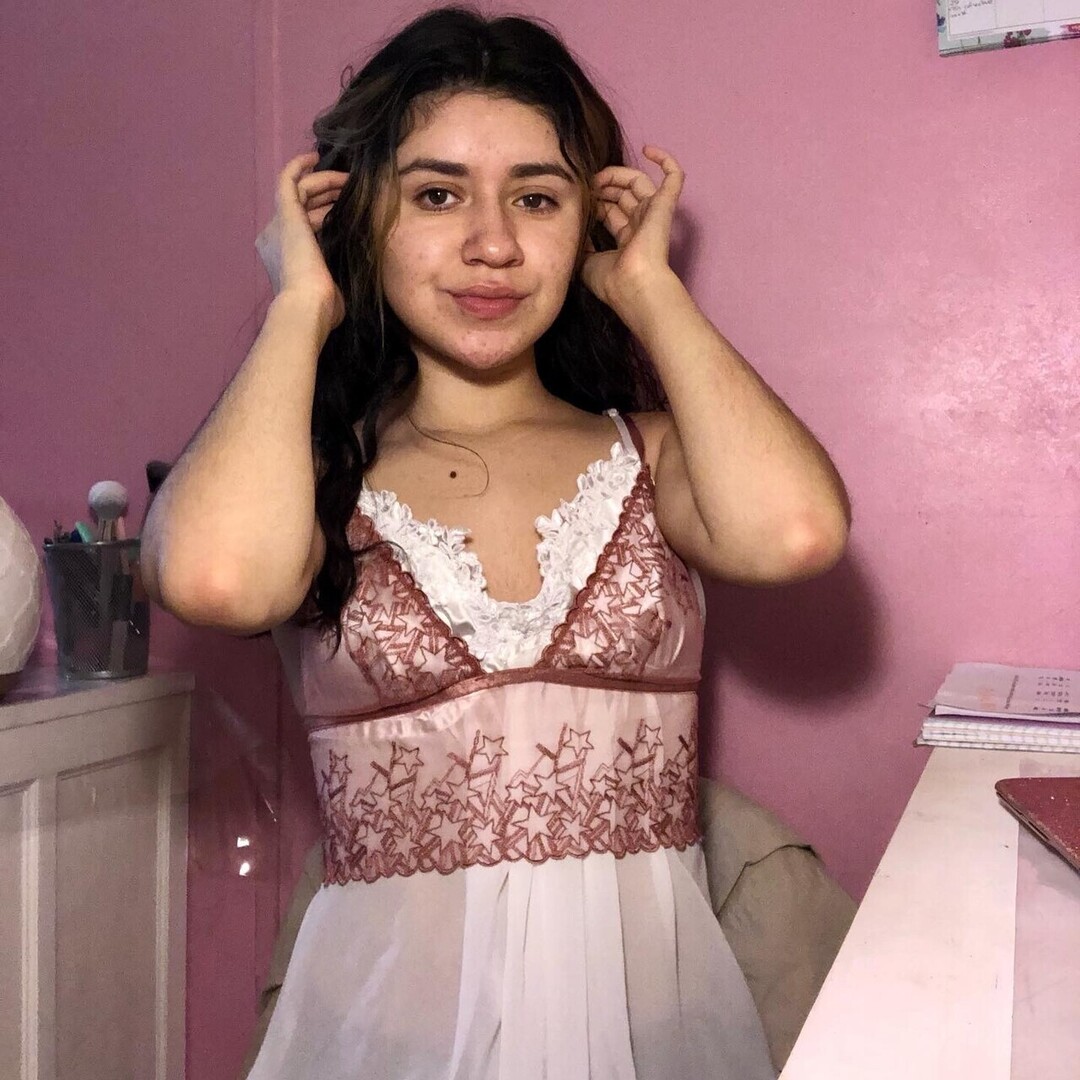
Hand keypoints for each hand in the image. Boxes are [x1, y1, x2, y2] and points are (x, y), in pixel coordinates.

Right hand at [255, 152, 347, 329]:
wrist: (306, 307)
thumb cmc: (322, 308)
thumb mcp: (329, 289)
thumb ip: (331, 277)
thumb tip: (346, 277)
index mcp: (284, 257)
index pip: (305, 225)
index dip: (325, 213)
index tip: (346, 207)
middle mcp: (275, 237)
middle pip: (302, 206)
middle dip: (327, 195)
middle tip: (352, 189)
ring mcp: (278, 224)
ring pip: (300, 191)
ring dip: (324, 182)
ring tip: (348, 178)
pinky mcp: (286, 214)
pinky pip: (288, 181)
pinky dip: (298, 166)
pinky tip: (315, 156)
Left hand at [583, 146, 684, 313]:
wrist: (631, 286)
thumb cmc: (611, 281)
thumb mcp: (586, 262)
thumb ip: (581, 243)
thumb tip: (575, 227)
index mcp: (626, 239)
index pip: (611, 211)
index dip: (595, 201)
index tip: (579, 197)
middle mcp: (641, 225)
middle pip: (622, 195)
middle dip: (602, 187)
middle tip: (585, 186)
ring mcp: (653, 214)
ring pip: (638, 182)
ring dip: (617, 175)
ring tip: (598, 177)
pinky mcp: (664, 205)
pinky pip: (673, 177)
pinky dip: (664, 160)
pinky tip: (647, 149)